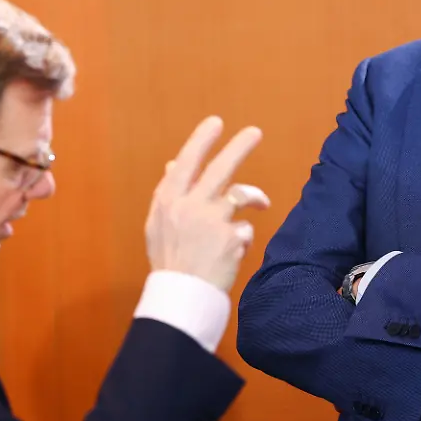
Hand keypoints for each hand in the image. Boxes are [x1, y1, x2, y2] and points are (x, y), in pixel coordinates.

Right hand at [144, 116, 270, 291]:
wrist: (181, 297)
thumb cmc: (170, 260)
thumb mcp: (158, 225)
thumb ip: (169, 193)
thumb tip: (174, 164)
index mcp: (168, 200)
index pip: (187, 161)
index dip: (201, 140)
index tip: (215, 123)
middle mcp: (189, 206)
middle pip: (220, 168)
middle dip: (239, 146)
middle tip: (255, 132)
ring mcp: (212, 221)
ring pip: (241, 194)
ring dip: (255, 196)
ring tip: (262, 202)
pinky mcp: (231, 239)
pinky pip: (245, 229)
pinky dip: (242, 238)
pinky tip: (233, 251)